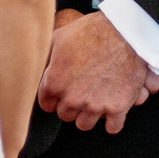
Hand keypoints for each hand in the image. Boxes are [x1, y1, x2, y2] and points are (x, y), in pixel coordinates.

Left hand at [38, 10, 158, 133]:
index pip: (46, 105)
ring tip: (95, 99)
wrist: (125, 30)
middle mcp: (72, 98)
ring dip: (89, 114)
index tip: (63, 90)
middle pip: (65, 115)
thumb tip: (33, 68)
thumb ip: (43, 58)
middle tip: (81, 90)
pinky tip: (113, 108)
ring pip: (85, 124)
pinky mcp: (118, 107)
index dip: (54, 97)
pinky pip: (112, 127)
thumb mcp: (58, 37)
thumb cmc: (90, 31)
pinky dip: (112, 120)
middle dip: (71, 105)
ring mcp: (95, 105)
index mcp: (54, 82)